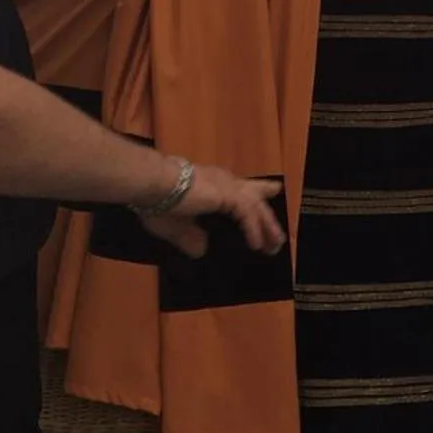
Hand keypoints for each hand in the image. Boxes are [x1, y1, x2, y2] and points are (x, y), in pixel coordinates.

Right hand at [137, 165, 284, 257]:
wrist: (154, 185)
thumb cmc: (160, 202)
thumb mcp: (176, 226)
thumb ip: (190, 237)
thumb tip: (201, 250)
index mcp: (213, 186)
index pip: (240, 189)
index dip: (257, 194)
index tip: (271, 195)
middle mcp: (224, 182)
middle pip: (255, 198)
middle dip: (267, 218)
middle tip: (278, 237)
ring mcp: (228, 187)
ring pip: (255, 207)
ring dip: (266, 227)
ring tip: (274, 247)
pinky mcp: (228, 195)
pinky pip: (247, 215)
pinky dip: (253, 230)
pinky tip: (257, 245)